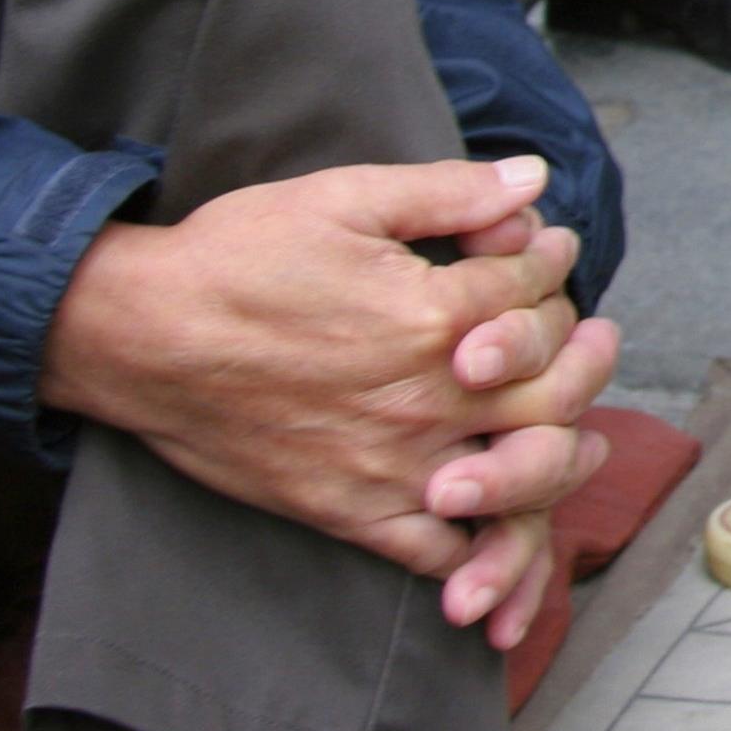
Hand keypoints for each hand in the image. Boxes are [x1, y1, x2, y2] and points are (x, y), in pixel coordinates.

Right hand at [40, 156, 623, 623]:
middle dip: (586, 357)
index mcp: (434, 315)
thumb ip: (449, 193)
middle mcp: (427, 398)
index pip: (536, 295)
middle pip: (554, 390)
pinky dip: (486, 551)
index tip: (542, 248)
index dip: (549, 262)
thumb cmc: (235, 257)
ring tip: (586, 442)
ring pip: (520, 478)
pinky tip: (504, 529)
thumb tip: (533, 180)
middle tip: (595, 339)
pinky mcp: (350, 513)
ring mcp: (393, 464)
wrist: (135, 336)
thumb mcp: (344, 197)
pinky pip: (442, 550)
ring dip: (566, 459)